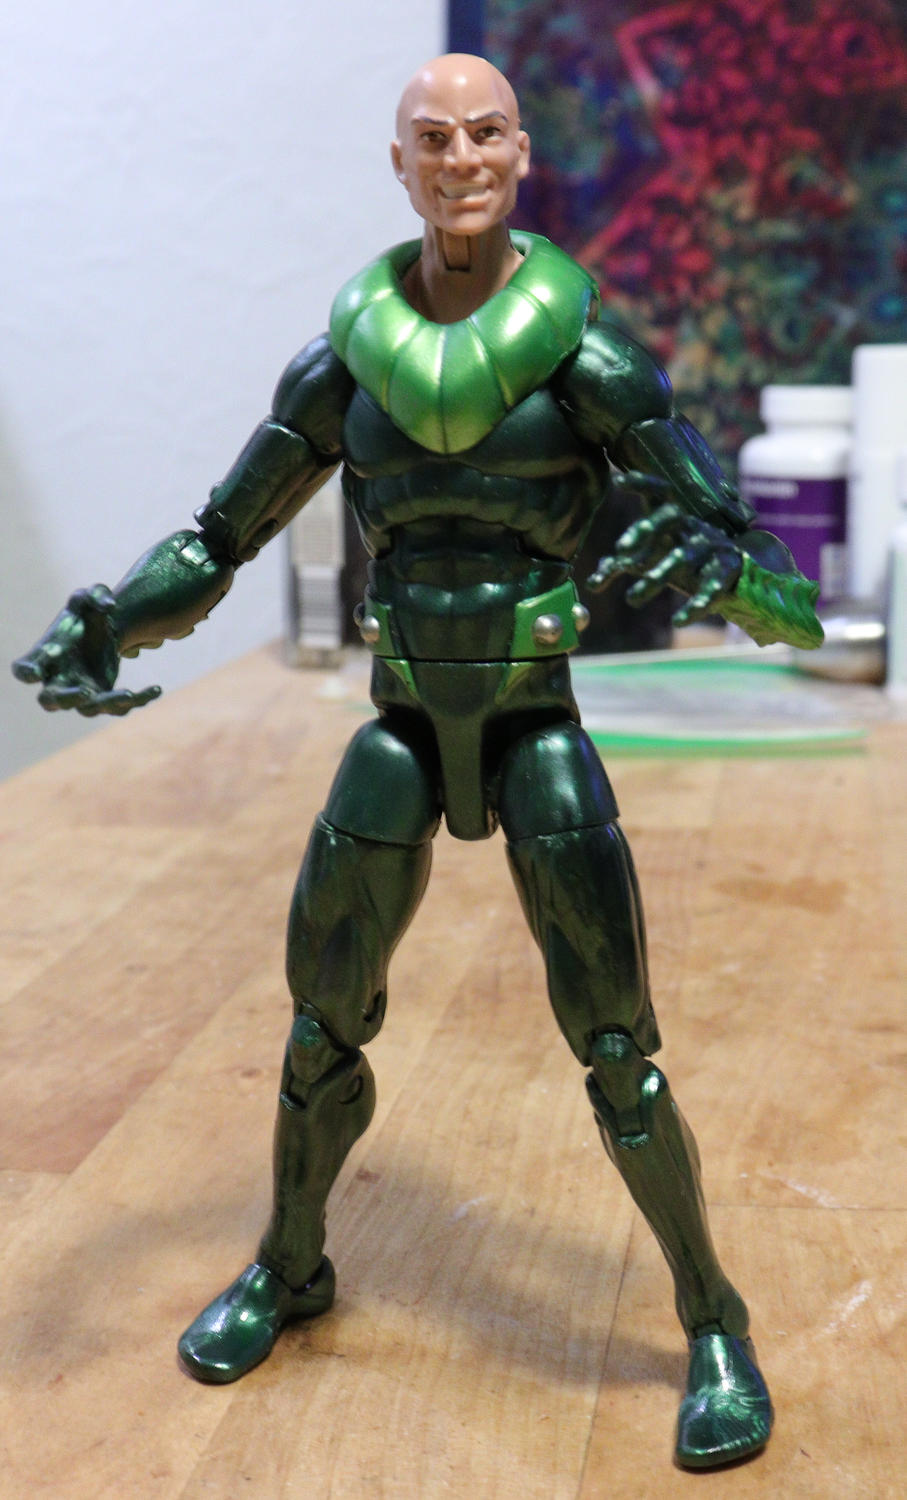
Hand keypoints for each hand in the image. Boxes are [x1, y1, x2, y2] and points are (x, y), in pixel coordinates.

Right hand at [12, 585, 160, 716]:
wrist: (103, 630)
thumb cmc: (84, 615)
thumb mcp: (88, 597)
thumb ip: (95, 594)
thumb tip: (109, 604)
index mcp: (45, 656)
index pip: (25, 669)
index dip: (28, 671)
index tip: (35, 671)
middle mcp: (59, 681)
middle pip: (51, 700)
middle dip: (66, 699)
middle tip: (84, 692)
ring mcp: (82, 694)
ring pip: (90, 709)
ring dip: (108, 703)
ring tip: (128, 692)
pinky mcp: (106, 699)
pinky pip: (120, 707)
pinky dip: (138, 700)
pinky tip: (156, 689)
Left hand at [587, 479, 742, 626]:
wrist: (739, 577)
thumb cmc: (688, 564)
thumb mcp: (654, 560)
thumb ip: (623, 565)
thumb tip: (591, 583)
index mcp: (676, 520)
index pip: (660, 493)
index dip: (642, 484)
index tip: (618, 481)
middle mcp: (694, 528)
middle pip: (670, 518)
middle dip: (645, 528)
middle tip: (620, 549)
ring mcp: (713, 548)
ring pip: (682, 557)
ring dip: (656, 578)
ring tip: (631, 599)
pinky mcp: (728, 571)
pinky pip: (712, 588)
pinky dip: (695, 605)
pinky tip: (679, 620)